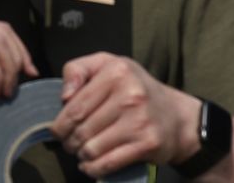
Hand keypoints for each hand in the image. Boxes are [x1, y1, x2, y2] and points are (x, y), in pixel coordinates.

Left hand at [51, 53, 197, 178]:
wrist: (177, 117)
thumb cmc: (135, 89)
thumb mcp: (107, 65)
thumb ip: (77, 70)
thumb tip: (64, 97)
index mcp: (116, 72)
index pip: (75, 106)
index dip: (60, 124)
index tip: (57, 131)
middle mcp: (129, 95)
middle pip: (82, 129)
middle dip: (68, 141)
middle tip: (69, 143)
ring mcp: (140, 122)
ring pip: (92, 148)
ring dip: (80, 155)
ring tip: (80, 152)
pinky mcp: (147, 144)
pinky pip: (109, 163)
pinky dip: (93, 168)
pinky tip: (89, 165)